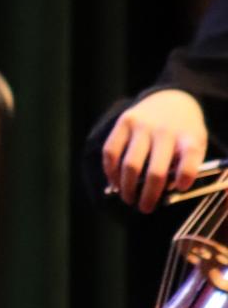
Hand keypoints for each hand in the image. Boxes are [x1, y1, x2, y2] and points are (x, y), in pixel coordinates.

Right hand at [101, 88, 208, 212]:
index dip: (185, 176)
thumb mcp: (196, 145)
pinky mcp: (124, 121)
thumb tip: (163, 191)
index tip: (180, 188)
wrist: (172, 99)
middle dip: (148, 196)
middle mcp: (165, 130)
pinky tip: (115, 182)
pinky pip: (111, 152)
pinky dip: (110, 171)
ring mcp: (143, 125)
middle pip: (155, 171)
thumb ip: (186, 165)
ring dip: (127, 187)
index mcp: (189, 137)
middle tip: (145, 208)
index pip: (190, 157)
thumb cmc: (184, 132)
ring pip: (130, 165)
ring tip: (128, 198)